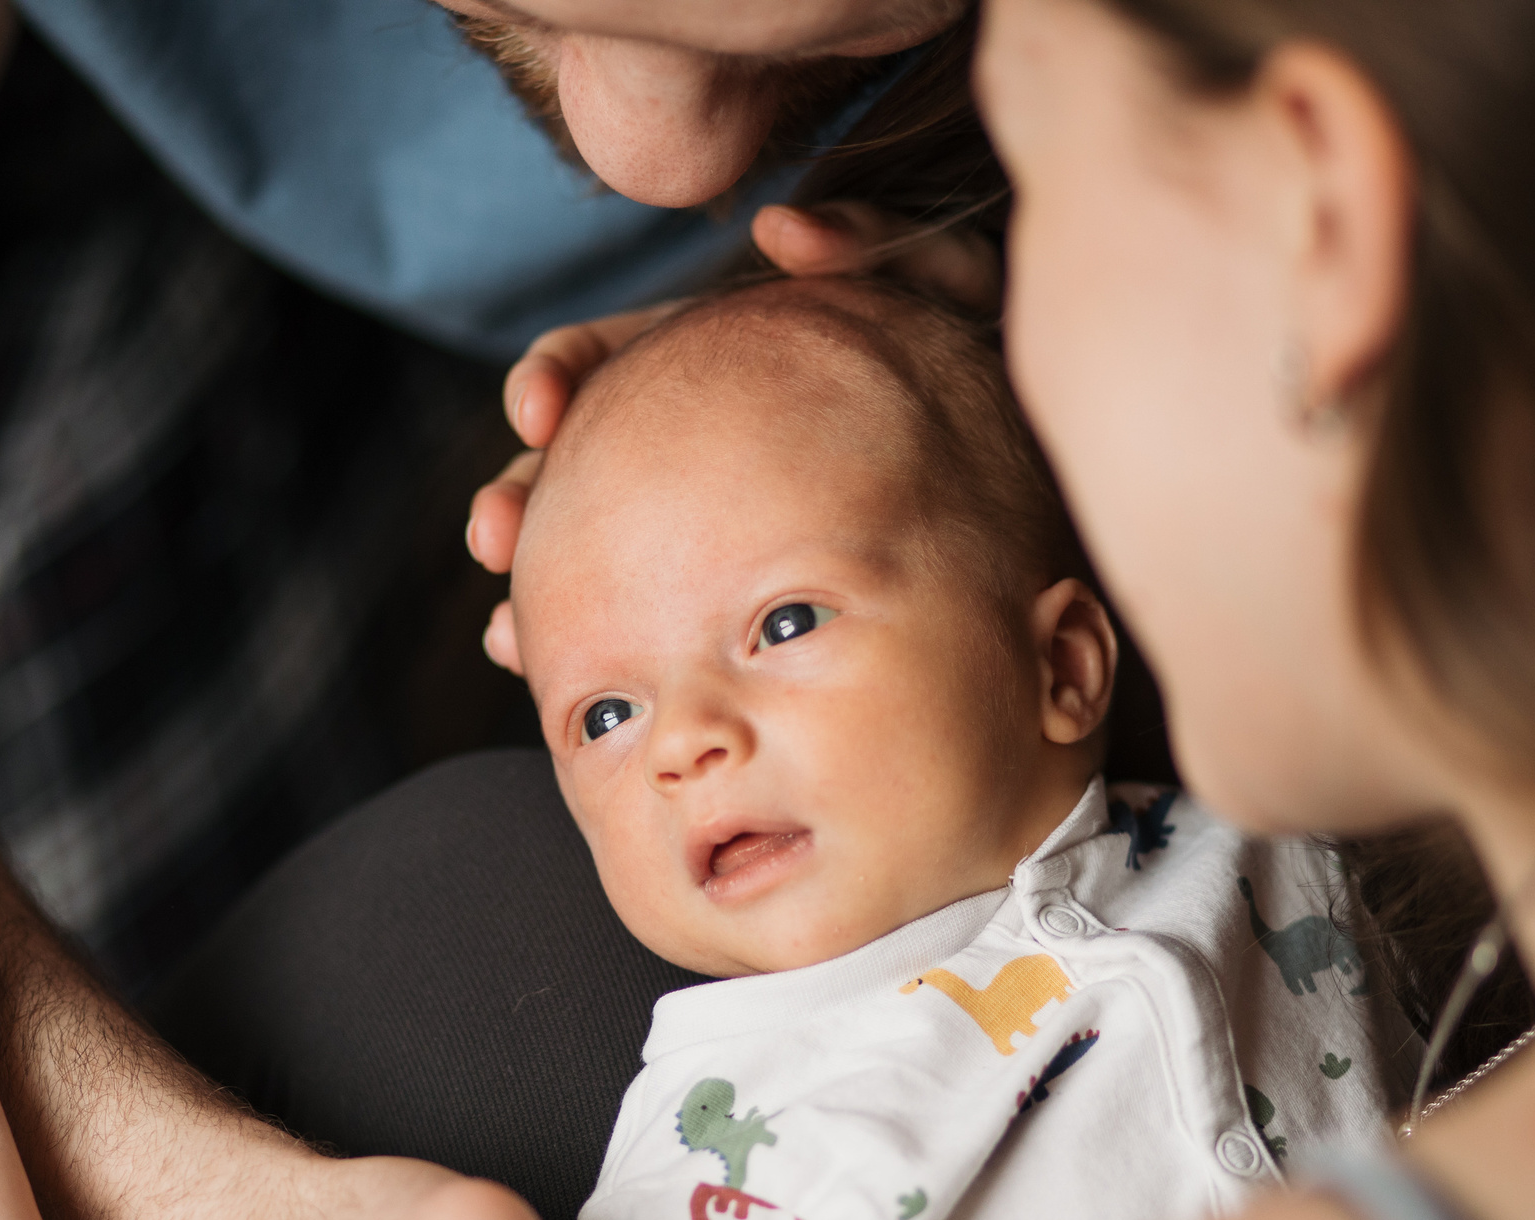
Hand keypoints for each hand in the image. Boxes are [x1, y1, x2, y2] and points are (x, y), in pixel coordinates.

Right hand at [465, 201, 1005, 608]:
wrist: (1035, 491)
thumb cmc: (987, 375)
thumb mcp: (946, 286)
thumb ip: (871, 241)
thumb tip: (778, 233)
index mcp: (725, 364)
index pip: (614, 359)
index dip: (562, 376)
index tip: (538, 412)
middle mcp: (700, 444)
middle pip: (582, 464)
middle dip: (525, 495)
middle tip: (498, 533)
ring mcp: (708, 528)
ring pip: (598, 554)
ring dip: (545, 587)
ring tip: (510, 631)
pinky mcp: (728, 602)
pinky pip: (648, 625)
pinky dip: (595, 646)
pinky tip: (553, 670)